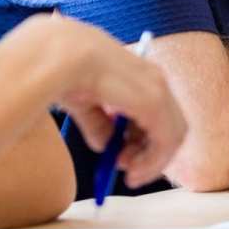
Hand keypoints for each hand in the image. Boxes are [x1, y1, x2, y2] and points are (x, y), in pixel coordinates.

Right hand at [6, 14, 186, 188]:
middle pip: (168, 121)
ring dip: (154, 159)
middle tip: (127, 169)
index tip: (122, 157)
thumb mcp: (82, 101)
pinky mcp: (155, 102)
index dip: (142, 137)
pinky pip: (166, 139)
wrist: (55, 56)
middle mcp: (151, 75)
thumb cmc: (61, 69)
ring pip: (173, 132)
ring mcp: (156, 86)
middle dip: (151, 150)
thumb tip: (105, 146)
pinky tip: (133, 171)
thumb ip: (98, 123)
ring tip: (128, 172)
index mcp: (135, 68)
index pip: (154, 107)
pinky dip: (155, 160)